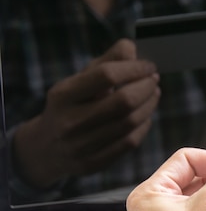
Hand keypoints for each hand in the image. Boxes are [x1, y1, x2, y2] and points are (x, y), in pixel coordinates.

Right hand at [12, 39, 159, 187]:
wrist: (47, 147)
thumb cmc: (71, 105)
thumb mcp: (80, 80)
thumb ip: (107, 61)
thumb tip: (132, 47)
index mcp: (63, 95)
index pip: (106, 75)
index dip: (134, 68)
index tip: (149, 66)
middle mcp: (70, 121)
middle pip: (124, 101)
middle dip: (146, 87)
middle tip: (154, 80)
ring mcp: (81, 145)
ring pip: (130, 123)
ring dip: (149, 105)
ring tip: (153, 94)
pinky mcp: (93, 163)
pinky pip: (129, 142)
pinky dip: (143, 126)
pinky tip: (145, 115)